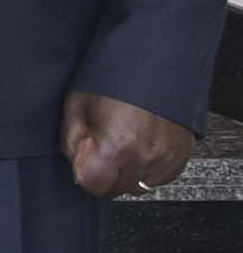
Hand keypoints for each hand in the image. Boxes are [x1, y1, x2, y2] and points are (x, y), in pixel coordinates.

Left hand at [65, 90, 197, 200]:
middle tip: (102, 149)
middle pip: (116, 190)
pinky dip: (148, 169)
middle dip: (104, 175)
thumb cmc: (115, 80)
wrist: (155, 62)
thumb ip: (71, 142)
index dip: (84, 173)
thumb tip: (76, 163)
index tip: (85, 157)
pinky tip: (141, 146)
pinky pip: (160, 178)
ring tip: (123, 144)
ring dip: (127, 173)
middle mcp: (145, 158)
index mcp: (117, 148)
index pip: (92, 186)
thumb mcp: (77, 106)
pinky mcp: (182, 155)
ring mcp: (167, 158)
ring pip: (139, 186)